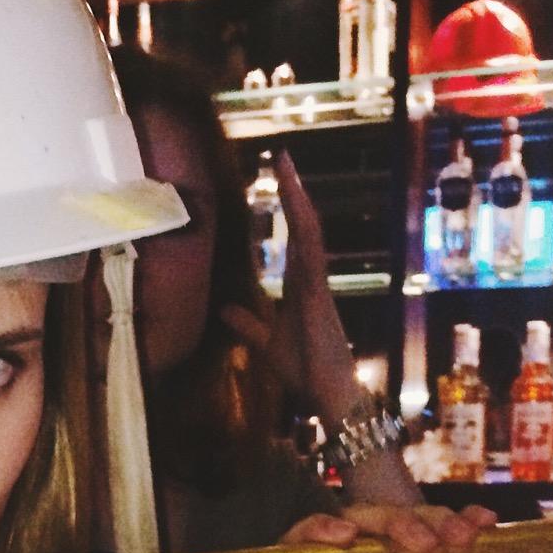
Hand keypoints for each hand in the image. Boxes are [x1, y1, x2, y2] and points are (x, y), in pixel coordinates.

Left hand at [219, 149, 363, 422]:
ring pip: (309, 233)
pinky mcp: (318, 299)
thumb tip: (224, 308)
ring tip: (287, 169)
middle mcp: (311, 279)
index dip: (286, 207)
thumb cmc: (305, 370)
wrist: (328, 396)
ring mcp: (317, 286)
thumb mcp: (265, 342)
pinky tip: (299, 211)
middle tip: (282, 156)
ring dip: (298, 201)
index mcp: (300, 285)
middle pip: (302, 225)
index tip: (278, 177)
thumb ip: (247, 323)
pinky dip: (305, 234)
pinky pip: (312, 259)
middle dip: (293, 191)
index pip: (292, 237)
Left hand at [280, 502, 497, 552]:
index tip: (346, 536)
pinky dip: (468, 523)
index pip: (303, 546)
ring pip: (409, 522)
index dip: (317, 528)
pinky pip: (449, 538)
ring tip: (467, 536)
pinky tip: (489, 524)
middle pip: (365, 524)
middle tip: (429, 544)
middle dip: (397, 522)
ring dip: (437, 519)